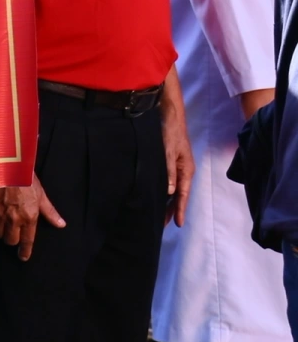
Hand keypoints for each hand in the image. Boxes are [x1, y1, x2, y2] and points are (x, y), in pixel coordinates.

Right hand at [0, 180, 64, 260]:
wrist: (4, 164)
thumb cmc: (24, 178)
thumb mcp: (41, 194)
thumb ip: (49, 212)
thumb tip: (60, 224)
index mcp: (29, 217)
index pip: (27, 241)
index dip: (25, 251)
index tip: (23, 257)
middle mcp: (13, 219)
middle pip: (10, 240)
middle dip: (12, 239)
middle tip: (14, 234)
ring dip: (0, 231)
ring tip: (3, 224)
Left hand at [164, 101, 193, 228]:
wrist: (169, 115)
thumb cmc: (170, 132)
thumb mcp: (168, 150)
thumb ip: (168, 170)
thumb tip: (169, 191)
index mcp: (186, 170)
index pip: (182, 195)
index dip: (179, 210)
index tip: (177, 224)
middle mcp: (183, 171)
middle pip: (177, 195)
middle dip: (170, 210)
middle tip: (161, 226)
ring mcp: (176, 167)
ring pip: (172, 190)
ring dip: (165, 202)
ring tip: (157, 216)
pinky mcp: (169, 163)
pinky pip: (167, 181)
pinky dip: (162, 191)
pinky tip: (155, 196)